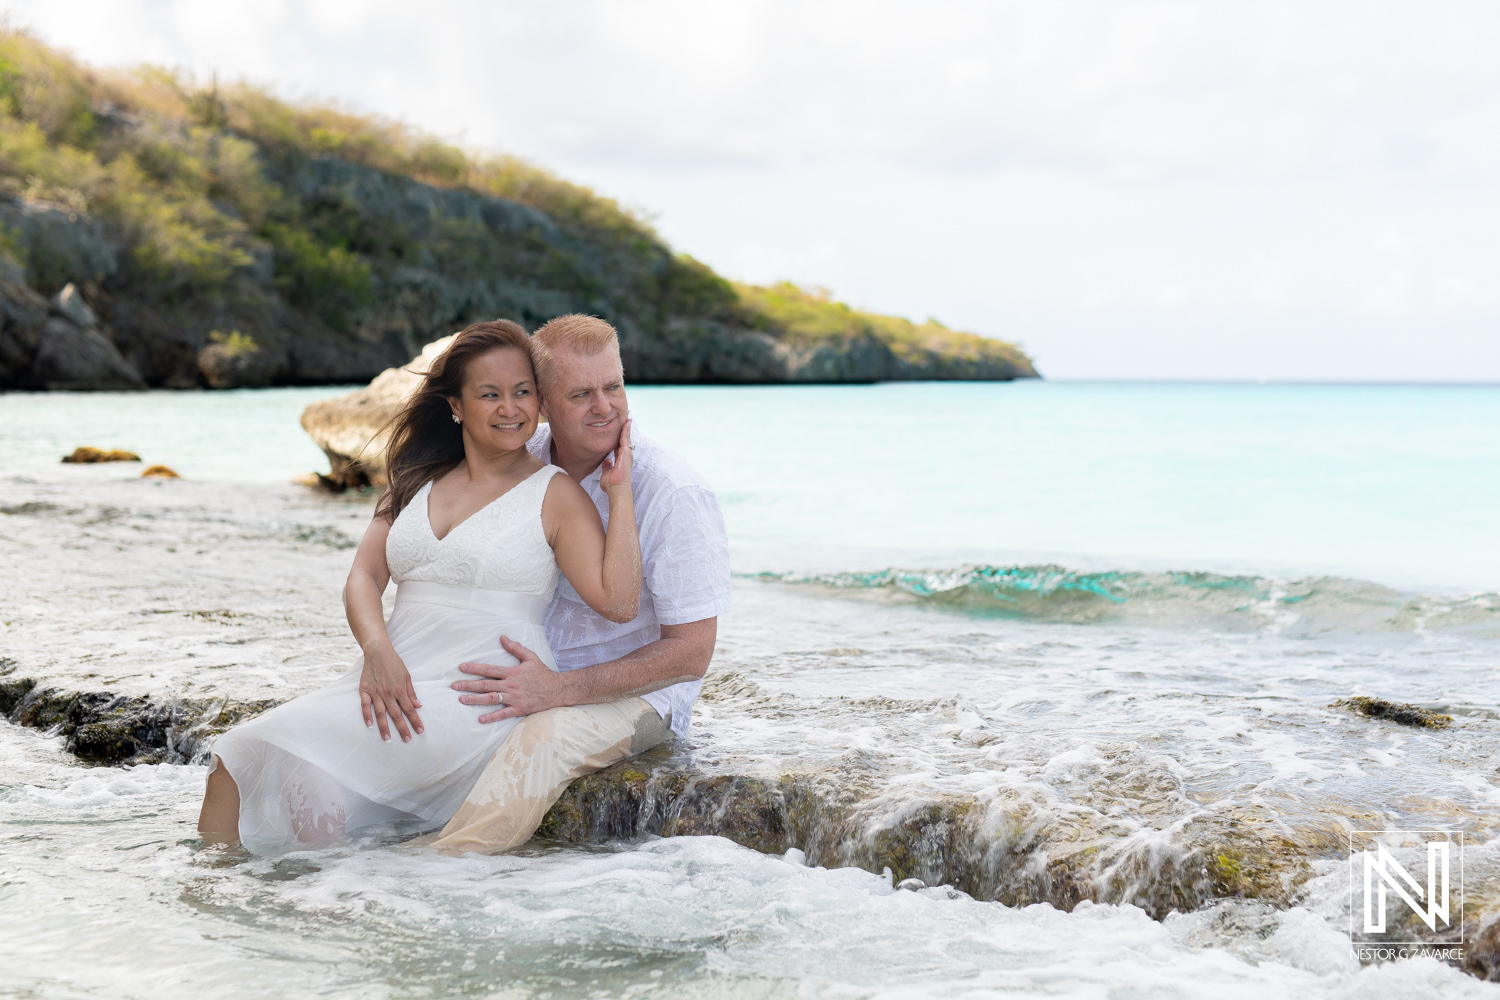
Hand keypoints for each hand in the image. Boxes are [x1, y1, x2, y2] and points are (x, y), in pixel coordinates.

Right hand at [359, 643, 423, 741]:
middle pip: (396, 715)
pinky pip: (365, 706)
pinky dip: (366, 716)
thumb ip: (411, 692)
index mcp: (400, 689)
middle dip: (403, 729)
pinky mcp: (364, 690)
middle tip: (407, 740)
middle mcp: (388, 693)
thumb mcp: (407, 675)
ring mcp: (375, 692)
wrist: (377, 651)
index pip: (409, 709)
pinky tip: (370, 725)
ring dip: (384, 727)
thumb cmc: (394, 663)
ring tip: (387, 739)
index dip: (415, 721)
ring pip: (381, 713)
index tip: (420, 731)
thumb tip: (418, 706)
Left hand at [452, 635, 570, 721]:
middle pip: (486, 684)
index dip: (474, 668)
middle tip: (454, 686)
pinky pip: (503, 714)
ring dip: (475, 699)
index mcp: (512, 672)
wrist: (557, 690)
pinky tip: (480, 719)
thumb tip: (502, 638)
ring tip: (461, 699)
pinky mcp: (519, 709)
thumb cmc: (542, 673)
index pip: (489, 669)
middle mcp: (511, 685)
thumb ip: (515, 648)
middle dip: (468, 684)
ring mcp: (514, 698)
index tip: (461, 668)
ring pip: (491, 699)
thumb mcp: (530, 657)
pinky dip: (492, 717)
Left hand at [598, 418, 632, 491]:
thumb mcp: (606, 473)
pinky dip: (625, 432)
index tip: (621, 430)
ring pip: (627, 438)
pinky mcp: (626, 454)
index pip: (620, 445)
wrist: (616, 489)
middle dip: (626, 430)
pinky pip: (625, 440)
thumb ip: (607, 466)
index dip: (620, 437)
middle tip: (627, 420)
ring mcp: (627, 455)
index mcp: (621, 460)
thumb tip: (606, 461)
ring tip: (628, 419)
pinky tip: (626, 424)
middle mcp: (626, 456)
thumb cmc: (612, 485)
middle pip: (626, 440)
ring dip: (627, 429)